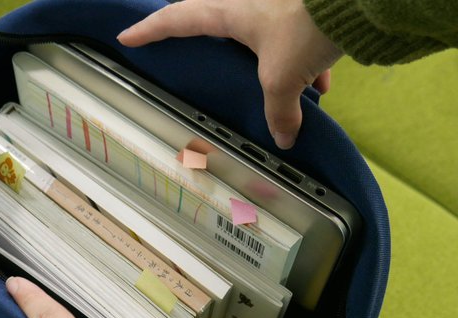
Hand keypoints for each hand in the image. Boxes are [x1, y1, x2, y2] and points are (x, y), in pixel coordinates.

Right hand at [117, 0, 341, 148]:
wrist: (356, 2)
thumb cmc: (303, 30)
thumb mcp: (283, 79)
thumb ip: (280, 112)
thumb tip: (285, 139)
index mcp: (229, 12)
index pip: (177, 19)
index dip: (150, 29)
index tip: (127, 36)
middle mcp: (247, 2)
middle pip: (210, 15)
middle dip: (198, 32)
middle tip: (185, 47)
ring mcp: (274, 5)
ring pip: (254, 28)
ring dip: (260, 54)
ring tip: (264, 79)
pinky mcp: (301, 11)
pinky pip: (291, 36)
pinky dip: (301, 62)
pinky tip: (319, 85)